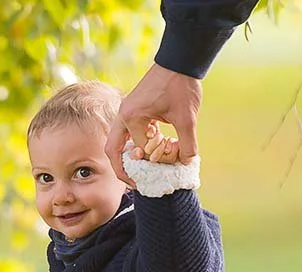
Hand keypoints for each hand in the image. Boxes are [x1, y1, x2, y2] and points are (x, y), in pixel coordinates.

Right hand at [105, 63, 201, 184]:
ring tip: (142, 169)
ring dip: (130, 155)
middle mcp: (123, 115)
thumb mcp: (186, 118)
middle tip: (135, 183)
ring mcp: (126, 110)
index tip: (169, 166)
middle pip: (113, 150)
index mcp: (132, 118)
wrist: (180, 58)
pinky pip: (128, 131)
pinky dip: (137, 143)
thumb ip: (187, 144)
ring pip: (119, 141)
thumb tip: (186, 163)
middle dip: (123, 169)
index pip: (140, 151)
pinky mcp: (132, 107)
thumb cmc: (181, 85)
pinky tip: (152, 148)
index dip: (155, 161)